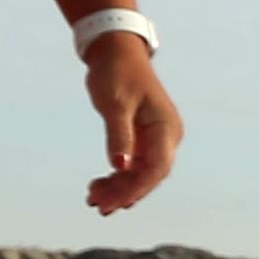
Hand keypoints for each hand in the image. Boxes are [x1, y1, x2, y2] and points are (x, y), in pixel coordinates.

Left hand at [79, 32, 181, 213]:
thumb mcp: (115, 104)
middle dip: (125, 193)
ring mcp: (155, 140)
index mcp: (166, 128)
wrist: (115, 52)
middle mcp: (165, 137)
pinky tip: (98, 186)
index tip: (114, 201)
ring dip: (118, 188)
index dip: (136, 188)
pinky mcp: (142, 140)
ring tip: (92, 198)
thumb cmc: (117, 73)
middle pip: (149, 176)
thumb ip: (119, 136)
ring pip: (139, 174)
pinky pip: (132, 166)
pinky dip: (116, 178)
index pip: (157, 168)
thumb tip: (120, 167)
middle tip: (98, 206)